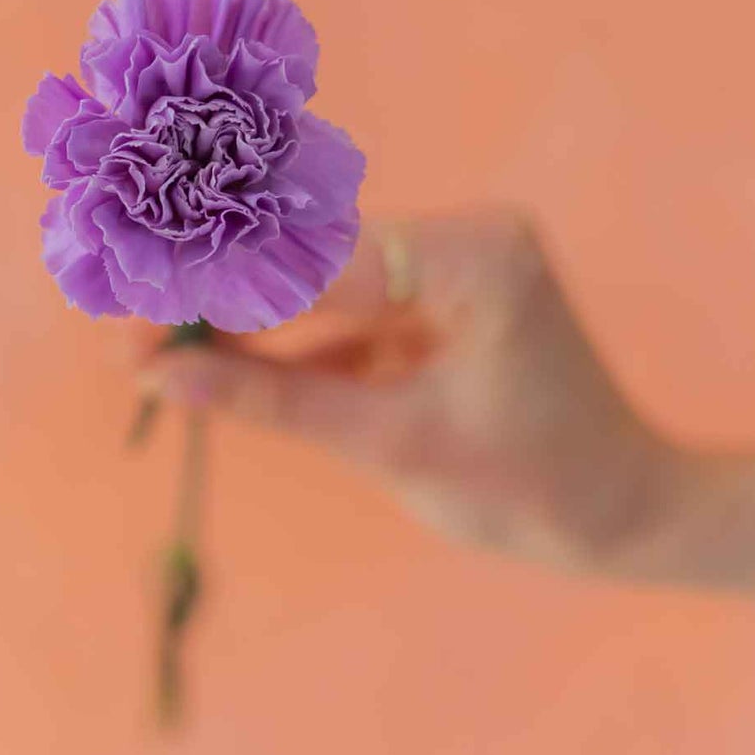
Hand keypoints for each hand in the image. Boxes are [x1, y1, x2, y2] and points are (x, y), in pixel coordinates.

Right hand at [138, 211, 679, 572]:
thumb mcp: (396, 446)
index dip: (214, 290)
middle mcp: (463, 236)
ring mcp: (449, 266)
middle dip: (213, 294)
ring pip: (314, 280)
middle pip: (307, 254)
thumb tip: (163, 376)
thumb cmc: (536, 490)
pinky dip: (281, 342)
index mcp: (474, 255)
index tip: (134, 318)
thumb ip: (277, 401)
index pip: (316, 261)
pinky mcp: (434, 301)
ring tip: (149, 351)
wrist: (628, 518)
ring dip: (237, 318)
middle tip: (126, 330)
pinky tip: (209, 362)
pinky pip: (339, 310)